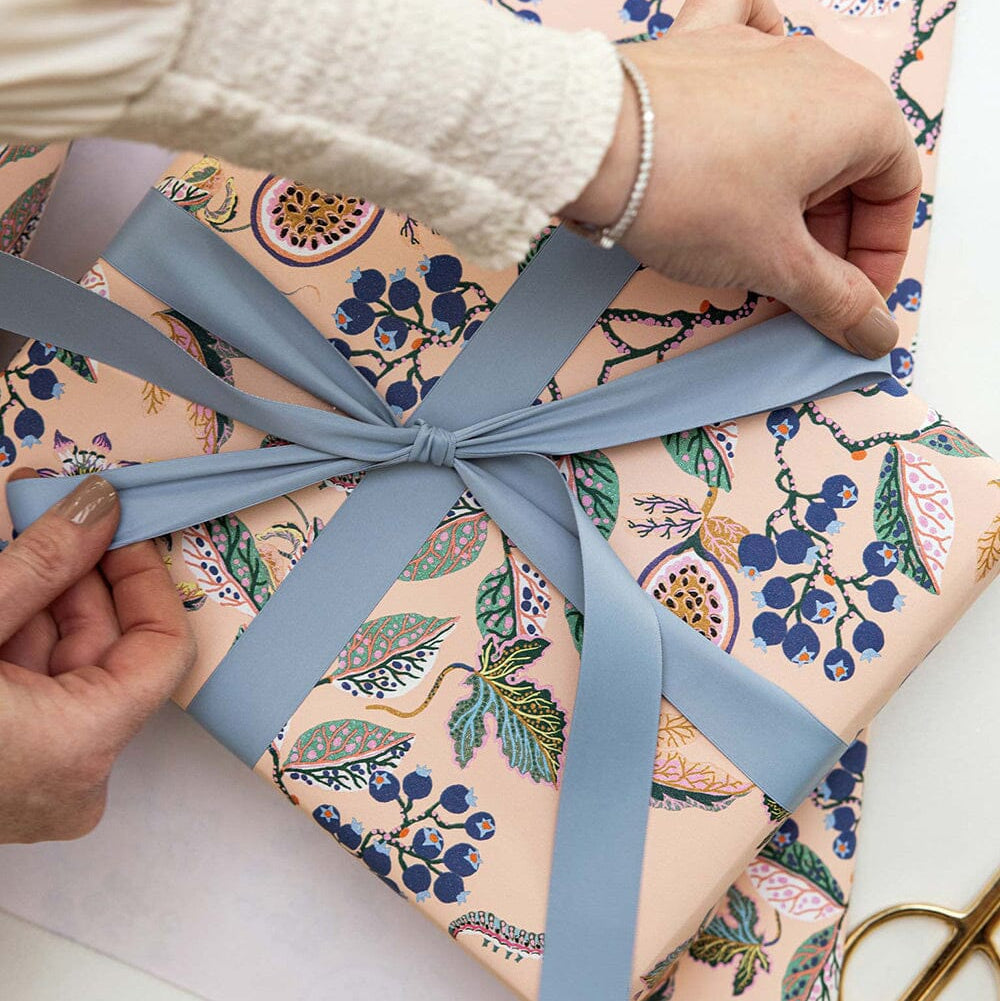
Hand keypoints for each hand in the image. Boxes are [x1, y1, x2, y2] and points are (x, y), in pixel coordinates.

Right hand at [0, 472, 193, 842]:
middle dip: (78, 576)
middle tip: (50, 509)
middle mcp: (74, 777)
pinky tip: (1, 590)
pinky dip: (17, 640)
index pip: (161, 648)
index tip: (119, 527)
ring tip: (15, 536)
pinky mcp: (8, 773)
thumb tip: (100, 504)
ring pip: (67, 668)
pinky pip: (34, 692)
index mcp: (79, 748)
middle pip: (109, 652)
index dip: (144, 579)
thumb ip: (41, 561)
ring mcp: (40, 781)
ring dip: (42, 600)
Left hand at [560, 0, 920, 358]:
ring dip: (792, 189)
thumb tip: (874, 331)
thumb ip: (834, 299)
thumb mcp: (772, 262)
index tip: (852, 301)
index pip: (896, 193)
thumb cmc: (689, 192)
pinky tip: (747, 114)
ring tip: (755, 239)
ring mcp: (758, 49)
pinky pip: (748, 54)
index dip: (877, 257)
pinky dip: (754, 91)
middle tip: (797, 287)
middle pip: (848, 162)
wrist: (592, 143)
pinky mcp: (703, 46)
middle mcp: (819, 67)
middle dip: (830, 233)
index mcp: (859, 113)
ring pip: (800, 123)